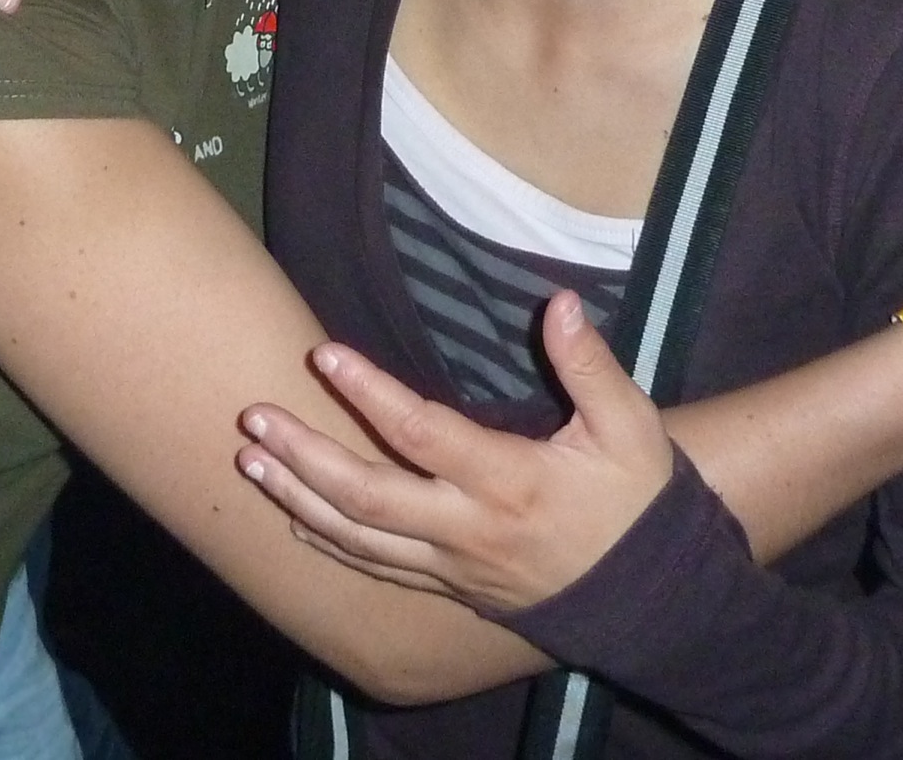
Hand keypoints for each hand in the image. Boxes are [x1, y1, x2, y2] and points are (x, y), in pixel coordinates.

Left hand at [235, 292, 671, 615]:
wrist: (652, 598)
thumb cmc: (638, 500)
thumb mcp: (630, 426)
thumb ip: (589, 365)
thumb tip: (559, 304)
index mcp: (509, 482)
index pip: (420, 434)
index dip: (367, 393)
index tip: (322, 355)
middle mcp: (468, 529)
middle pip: (366, 496)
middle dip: (303, 456)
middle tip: (252, 416)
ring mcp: (453, 565)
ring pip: (358, 538)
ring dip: (298, 499)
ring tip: (249, 460)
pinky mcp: (450, 585)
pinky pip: (377, 568)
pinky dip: (329, 542)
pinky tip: (292, 520)